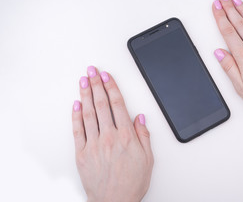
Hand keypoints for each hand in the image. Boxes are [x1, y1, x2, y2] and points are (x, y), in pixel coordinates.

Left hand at [72, 66, 153, 201]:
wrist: (114, 201)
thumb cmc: (131, 182)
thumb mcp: (147, 159)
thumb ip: (144, 135)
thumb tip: (140, 117)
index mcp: (126, 137)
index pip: (118, 105)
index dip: (112, 87)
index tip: (107, 76)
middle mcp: (109, 137)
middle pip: (102, 104)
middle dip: (97, 84)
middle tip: (92, 71)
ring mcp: (93, 144)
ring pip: (89, 113)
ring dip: (86, 94)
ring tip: (84, 81)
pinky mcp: (82, 153)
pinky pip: (78, 130)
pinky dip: (76, 115)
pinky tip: (76, 104)